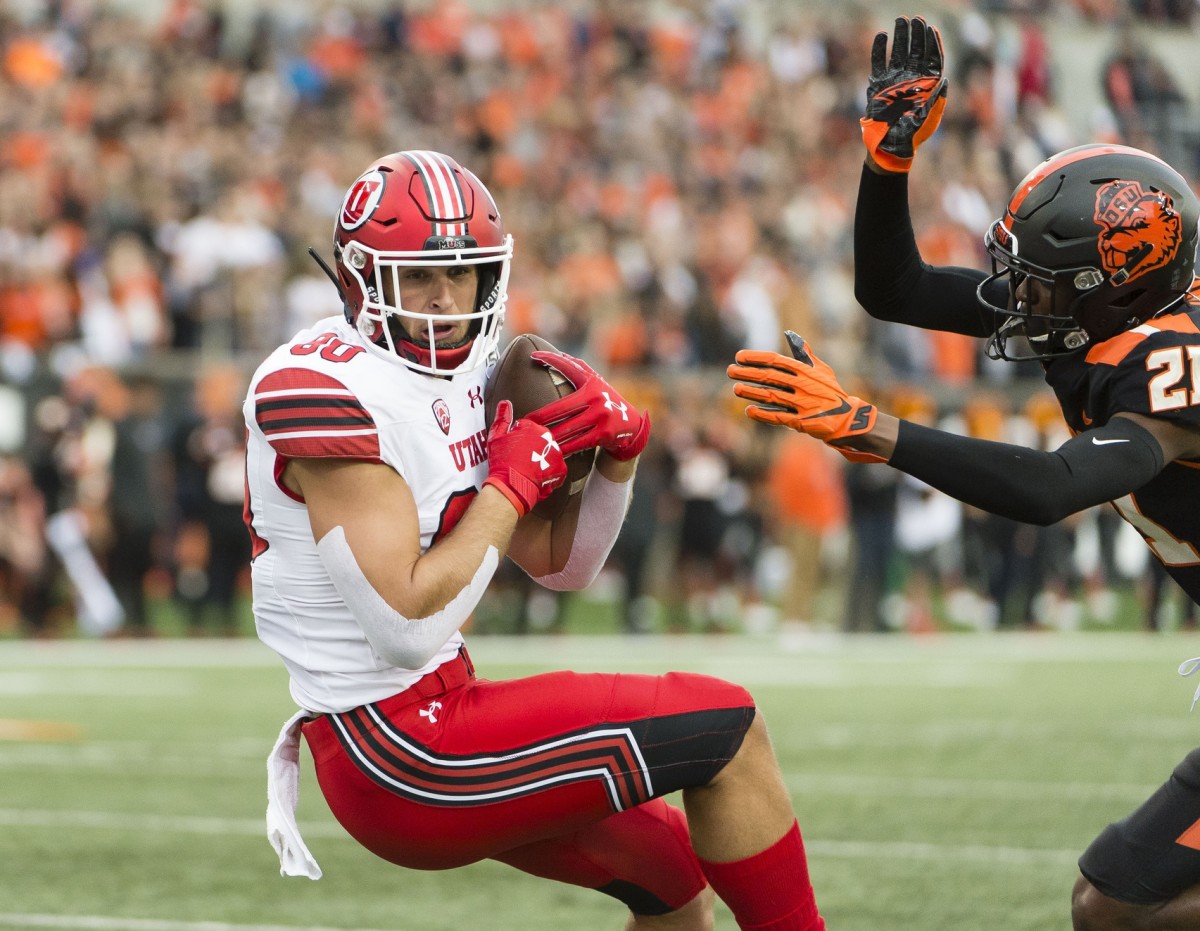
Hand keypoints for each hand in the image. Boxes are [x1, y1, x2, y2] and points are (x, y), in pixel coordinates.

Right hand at [483, 399, 566, 516]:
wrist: (511, 485)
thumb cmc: (502, 462)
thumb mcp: (496, 437)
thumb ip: (502, 417)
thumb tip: (505, 403)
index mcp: (533, 427)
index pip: (527, 428)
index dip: (518, 439)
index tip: (513, 449)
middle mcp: (548, 438)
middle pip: (540, 440)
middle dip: (532, 448)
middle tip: (520, 460)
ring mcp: (556, 454)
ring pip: (549, 453)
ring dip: (541, 459)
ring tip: (528, 470)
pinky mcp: (561, 470)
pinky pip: (556, 469)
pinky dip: (549, 473)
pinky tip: (537, 477)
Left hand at [528, 351, 650, 460]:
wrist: (631, 427)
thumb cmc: (606, 401)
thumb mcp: (595, 383)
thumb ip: (577, 368)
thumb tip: (557, 354)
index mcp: (592, 384)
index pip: (568, 368)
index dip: (550, 360)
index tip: (532, 357)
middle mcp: (597, 398)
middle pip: (561, 409)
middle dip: (540, 417)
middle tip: (523, 422)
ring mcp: (601, 417)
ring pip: (567, 429)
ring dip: (549, 436)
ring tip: (532, 439)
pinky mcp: (604, 435)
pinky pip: (577, 443)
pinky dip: (563, 448)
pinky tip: (551, 451)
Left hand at [727, 332, 884, 462]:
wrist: (846, 417)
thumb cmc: (830, 392)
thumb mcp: (821, 369)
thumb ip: (804, 354)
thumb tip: (790, 334)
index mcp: (804, 370)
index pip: (775, 360)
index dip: (755, 358)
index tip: (739, 356)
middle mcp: (801, 385)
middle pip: (769, 377)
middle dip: (747, 373)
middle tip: (730, 371)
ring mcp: (801, 403)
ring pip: (770, 395)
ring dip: (751, 392)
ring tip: (736, 388)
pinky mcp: (800, 420)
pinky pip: (778, 416)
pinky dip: (763, 414)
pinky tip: (749, 410)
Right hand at [860, 16, 946, 173]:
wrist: (891, 145)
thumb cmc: (914, 134)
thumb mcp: (931, 117)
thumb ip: (939, 98)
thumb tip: (944, 78)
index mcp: (927, 84)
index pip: (932, 58)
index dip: (931, 42)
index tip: (930, 28)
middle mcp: (912, 79)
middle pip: (916, 51)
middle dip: (916, 34)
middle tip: (915, 19)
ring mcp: (894, 81)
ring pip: (899, 53)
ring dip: (900, 37)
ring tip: (900, 20)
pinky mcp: (878, 85)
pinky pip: (879, 63)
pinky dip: (879, 50)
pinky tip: (882, 36)